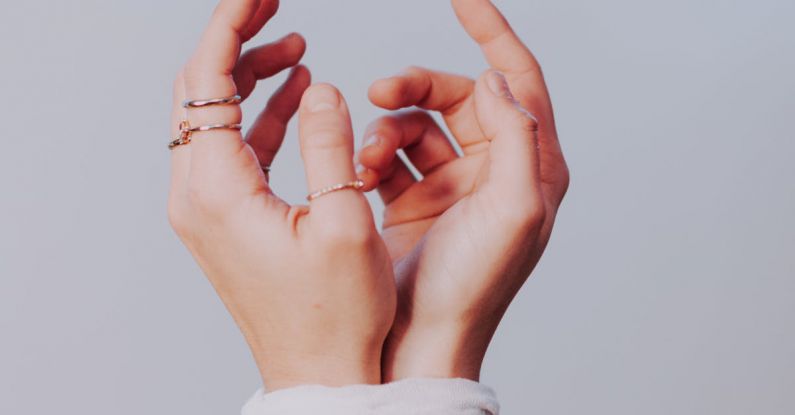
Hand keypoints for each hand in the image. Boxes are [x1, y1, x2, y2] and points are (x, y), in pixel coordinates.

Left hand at [168, 0, 394, 390]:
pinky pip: (232, 151)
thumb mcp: (346, 222)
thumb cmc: (338, 314)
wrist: (320, 372)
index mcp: (219, 191)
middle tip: (279, 10)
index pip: (206, 80)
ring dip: (251, 80)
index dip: (230, 26)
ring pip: (214, 120)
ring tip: (298, 51)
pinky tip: (296, 100)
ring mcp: (206, 210)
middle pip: (199, 92)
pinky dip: (259, 118)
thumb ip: (331, 144)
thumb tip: (320, 86)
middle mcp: (198, 196)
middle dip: (237, 44)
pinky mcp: (223, 221)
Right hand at [356, 0, 568, 380]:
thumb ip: (516, 137)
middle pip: (457, 96)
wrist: (423, 340)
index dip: (493, 33)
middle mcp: (494, 171)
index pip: (519, 80)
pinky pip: (390, 154)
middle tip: (379, 93)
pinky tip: (360, 175)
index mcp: (531, 167)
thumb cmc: (473, 286)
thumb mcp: (514, 210)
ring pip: (417, 124)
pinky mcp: (414, 199)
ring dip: (387, 128)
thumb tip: (498, 79)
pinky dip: (372, 155)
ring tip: (367, 157)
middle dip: (416, 88)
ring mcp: (452, 185)